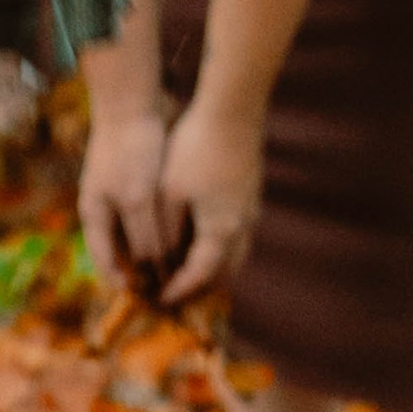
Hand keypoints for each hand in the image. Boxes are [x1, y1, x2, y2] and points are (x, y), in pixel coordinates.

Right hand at [80, 107, 172, 289]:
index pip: (105, 262)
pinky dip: (166, 232)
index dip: (125, 284)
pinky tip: (187, 238)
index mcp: (94, 217)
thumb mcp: (137, 198)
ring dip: (159, 252)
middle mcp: (104, 210)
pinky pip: (151, 218)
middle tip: (171, 290)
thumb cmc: (129, 152)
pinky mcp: (138, 184)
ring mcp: (119, 196)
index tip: (149, 303)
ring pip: (139, 236)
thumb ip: (145, 235)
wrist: (133, 105)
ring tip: (184, 269)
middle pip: (123, 252)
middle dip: (145, 272)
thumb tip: (156, 269)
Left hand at [157, 93, 264, 305]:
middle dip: (202, 286)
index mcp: (220, 230)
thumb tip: (163, 258)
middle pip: (225, 271)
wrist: (233, 113)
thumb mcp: (170, 191)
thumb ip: (167, 230)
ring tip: (190, 274)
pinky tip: (205, 241)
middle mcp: (242, 226)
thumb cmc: (194, 149)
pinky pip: (239, 235)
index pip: (200, 274)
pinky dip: (222, 248)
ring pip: (237, 253)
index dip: (180, 289)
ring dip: (215, 268)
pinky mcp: (251, 194)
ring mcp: (251, 210)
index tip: (161, 299)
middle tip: (178, 293)